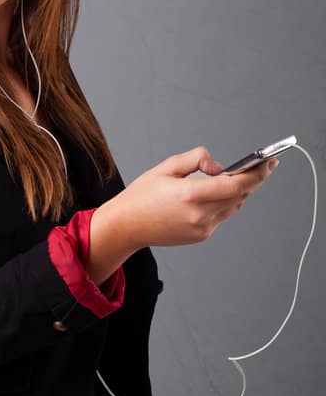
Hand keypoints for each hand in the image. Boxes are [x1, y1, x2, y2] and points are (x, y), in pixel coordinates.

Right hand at [102, 146, 278, 250]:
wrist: (126, 225)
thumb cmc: (142, 195)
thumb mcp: (165, 167)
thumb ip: (196, 160)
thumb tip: (219, 166)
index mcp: (190, 194)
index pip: (236, 185)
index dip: (257, 174)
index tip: (269, 162)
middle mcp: (200, 214)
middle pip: (240, 195)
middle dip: (252, 179)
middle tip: (262, 166)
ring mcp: (202, 227)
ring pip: (234, 206)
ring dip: (237, 192)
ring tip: (232, 179)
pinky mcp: (201, 235)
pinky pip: (221, 216)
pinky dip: (222, 204)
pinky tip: (210, 196)